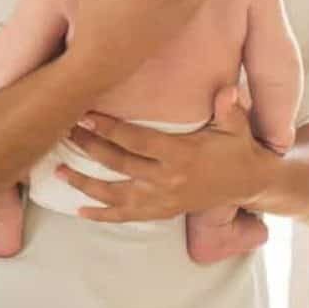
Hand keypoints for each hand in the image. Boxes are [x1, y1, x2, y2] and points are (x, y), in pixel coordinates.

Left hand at [56, 86, 276, 221]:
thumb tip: (228, 91)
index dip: (110, 129)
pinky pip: (127, 216)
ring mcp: (162, 200)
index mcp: (181, 155)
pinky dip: (103, 215)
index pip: (137, 141)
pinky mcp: (161, 212)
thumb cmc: (237, 147)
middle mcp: (168, 180)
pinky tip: (80, 211)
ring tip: (60, 171)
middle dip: (90, 147)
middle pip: (120, 164)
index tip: (85, 115)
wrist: (248, 184)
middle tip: (66, 131)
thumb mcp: (236, 126)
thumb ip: (229, 108)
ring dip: (86, 183)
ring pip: (116, 194)